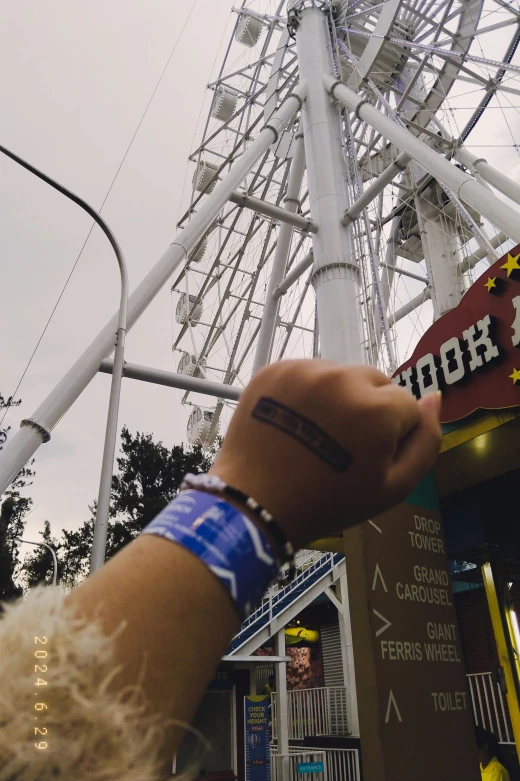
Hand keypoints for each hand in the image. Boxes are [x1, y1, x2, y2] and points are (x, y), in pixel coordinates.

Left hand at [209, 359, 441, 548]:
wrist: (255, 503)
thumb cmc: (328, 501)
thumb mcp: (393, 487)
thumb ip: (427, 441)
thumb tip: (435, 397)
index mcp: (377, 408)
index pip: (406, 405)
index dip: (392, 435)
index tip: (366, 458)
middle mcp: (342, 377)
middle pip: (375, 383)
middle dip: (368, 408)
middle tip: (340, 446)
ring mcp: (305, 370)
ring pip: (341, 375)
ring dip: (338, 397)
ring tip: (315, 435)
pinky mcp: (275, 369)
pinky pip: (308, 373)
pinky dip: (306, 392)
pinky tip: (294, 422)